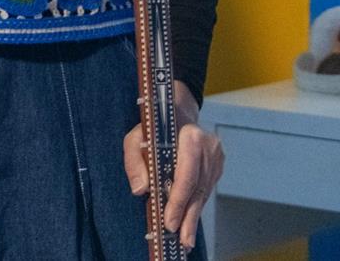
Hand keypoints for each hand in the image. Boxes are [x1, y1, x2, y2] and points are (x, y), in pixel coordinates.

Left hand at [123, 79, 224, 249]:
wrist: (177, 111)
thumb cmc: (153, 127)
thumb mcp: (135, 138)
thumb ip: (134, 162)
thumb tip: (140, 190)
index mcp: (191, 137)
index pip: (186, 175)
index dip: (178, 200)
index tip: (168, 221)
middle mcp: (209, 148)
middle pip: (198, 189)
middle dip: (187, 216)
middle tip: (181, 240)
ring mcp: (217, 158)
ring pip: (204, 193)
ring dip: (193, 217)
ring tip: (185, 239)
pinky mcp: (218, 166)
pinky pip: (205, 190)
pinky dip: (196, 206)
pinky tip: (189, 221)